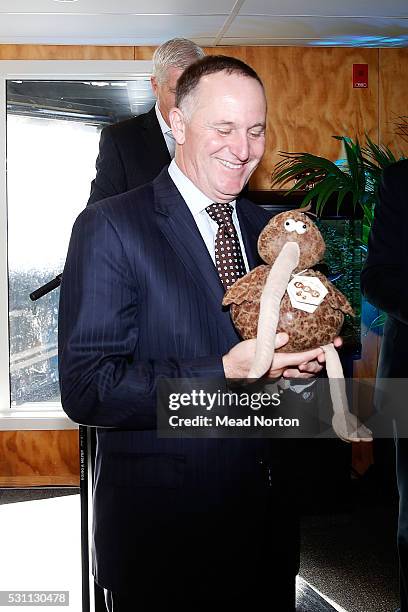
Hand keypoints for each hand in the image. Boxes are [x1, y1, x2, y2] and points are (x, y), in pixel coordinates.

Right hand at [222, 335, 342, 379]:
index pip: (300, 358)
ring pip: (298, 372)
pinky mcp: (273, 375)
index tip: (325, 347)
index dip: (314, 353)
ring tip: (317, 356)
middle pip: (303, 367)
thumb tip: (285, 336)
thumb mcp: (252, 345)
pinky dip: (298, 367)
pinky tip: (300, 361)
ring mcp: (276, 374)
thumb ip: (270, 341)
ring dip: (308, 365)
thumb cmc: (238, 357)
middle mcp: (279, 370)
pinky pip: (290, 372)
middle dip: (316, 361)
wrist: (229, 370)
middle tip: (325, 352)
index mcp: (275, 362)